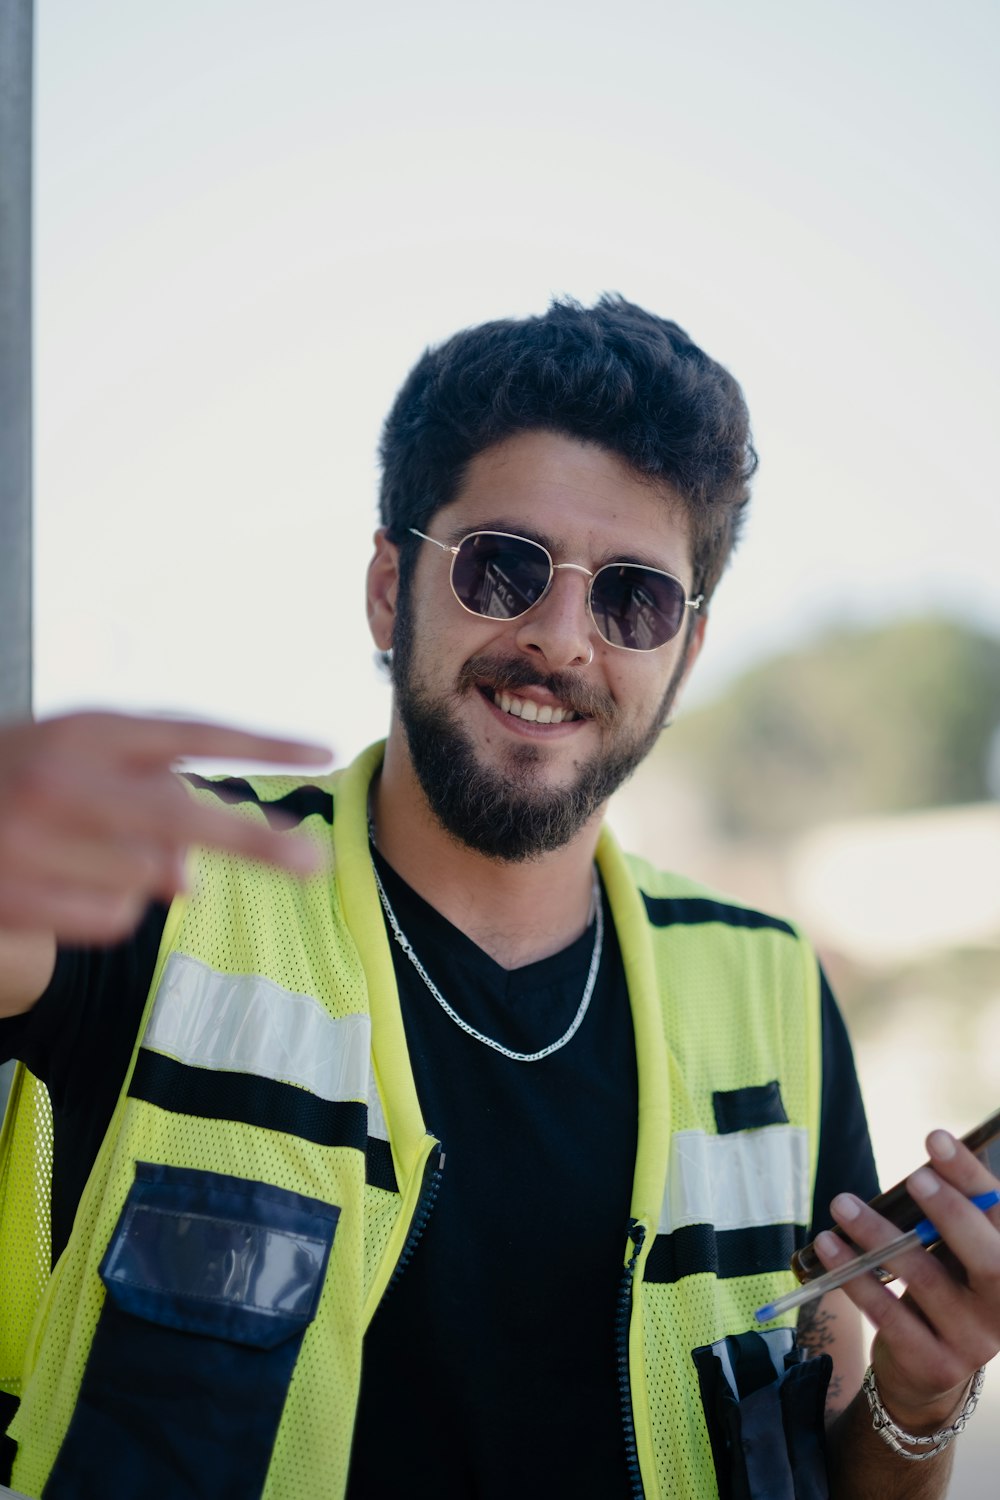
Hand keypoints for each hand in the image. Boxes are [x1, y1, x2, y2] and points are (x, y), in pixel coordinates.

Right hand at [0, 712, 331, 942]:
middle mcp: (62, 777)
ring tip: (90, 856)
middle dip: (256, 841)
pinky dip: (107, 911)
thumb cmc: (11, 781)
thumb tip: (191, 872)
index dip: (260, 743)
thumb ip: (140, 792)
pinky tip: (64, 886)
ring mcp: (37, 839)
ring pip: (150, 877)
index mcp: (82, 729)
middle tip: (315, 861)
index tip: (319, 749)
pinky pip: (111, 920)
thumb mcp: (70, 760)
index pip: (191, 731)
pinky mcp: (19, 896)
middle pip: (185, 813)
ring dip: (147, 877)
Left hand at [815, 1130, 999, 1434]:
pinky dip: (855, 1276)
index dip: (970, 1176)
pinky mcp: (933, 1363)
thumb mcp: (953, 1252)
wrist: (927, 1370)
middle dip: (950, 1212)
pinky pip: (889, 1313)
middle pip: (988, 1259)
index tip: (936, 1138)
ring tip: (842, 1204)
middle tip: (915, 1177)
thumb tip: (929, 1154)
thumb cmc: (942, 1288)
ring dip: (879, 1236)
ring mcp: (973, 1342)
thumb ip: (950, 1214)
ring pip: (926, 1280)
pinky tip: (830, 1245)